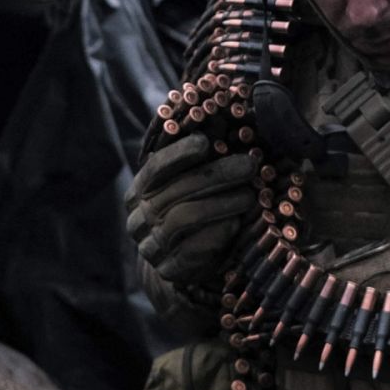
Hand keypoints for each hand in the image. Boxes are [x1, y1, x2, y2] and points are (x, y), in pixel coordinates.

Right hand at [126, 134, 259, 285]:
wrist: (179, 261)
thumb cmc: (190, 209)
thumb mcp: (187, 184)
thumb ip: (198, 160)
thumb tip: (220, 120)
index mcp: (139, 191)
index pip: (156, 168)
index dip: (179, 154)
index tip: (205, 142)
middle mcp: (139, 218)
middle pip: (177, 191)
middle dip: (216, 175)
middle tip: (249, 165)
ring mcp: (151, 246)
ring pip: (184, 217)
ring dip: (221, 203)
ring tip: (250, 195)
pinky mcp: (168, 270)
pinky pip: (191, 250)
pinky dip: (216, 234)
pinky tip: (235, 223)